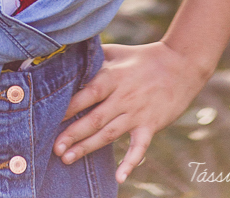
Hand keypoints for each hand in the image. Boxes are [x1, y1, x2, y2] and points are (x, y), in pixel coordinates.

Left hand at [53, 41, 209, 182]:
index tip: (49, 117)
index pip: (86, 93)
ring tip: (68, 159)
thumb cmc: (144, 57)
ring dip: (88, 147)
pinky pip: (140, 147)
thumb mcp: (117, 51)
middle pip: (94, 118)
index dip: (68, 106)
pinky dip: (131, 162)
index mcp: (113, 76)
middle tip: (54, 148)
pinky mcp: (151, 125)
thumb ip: (95, 57)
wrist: (180, 64)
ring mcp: (137, 112)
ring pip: (109, 133)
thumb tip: (67, 54)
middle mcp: (123, 96)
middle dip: (73, 133)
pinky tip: (120, 177)